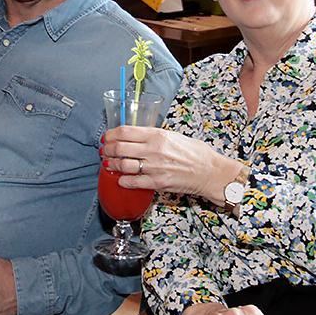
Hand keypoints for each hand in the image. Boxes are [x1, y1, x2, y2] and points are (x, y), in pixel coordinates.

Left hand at [101, 126, 241, 204]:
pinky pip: (132, 182)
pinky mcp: (157, 182)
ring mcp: (154, 167)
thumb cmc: (196, 153)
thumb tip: (138, 137)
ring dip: (111, 165)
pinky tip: (120, 179)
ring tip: (109, 164)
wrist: (210, 172)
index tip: (107, 137)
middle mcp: (154, 150)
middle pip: (120, 148)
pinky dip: (123, 180)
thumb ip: (155, 136)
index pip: (125, 131)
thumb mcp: (174, 136)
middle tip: (105, 151)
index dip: (111, 134)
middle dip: (108, 149)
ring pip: (123, 165)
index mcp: (158, 135)